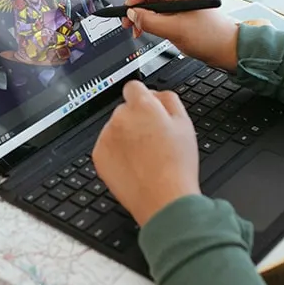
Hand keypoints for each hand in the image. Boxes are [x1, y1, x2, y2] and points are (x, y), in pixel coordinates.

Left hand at [93, 81, 200, 225]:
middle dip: (135, 120)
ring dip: (125, 137)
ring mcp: (106, 137)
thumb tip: (156, 94)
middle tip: (153, 139)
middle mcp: (120, 117)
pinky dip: (116, 153)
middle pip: (124, 110)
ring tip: (145, 157)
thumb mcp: (185, 124)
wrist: (162, 198)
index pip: (133, 86)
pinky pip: (106, 147)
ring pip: (115, 129)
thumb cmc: (176, 164)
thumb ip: (168, 100)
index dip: (142, 97)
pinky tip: (133, 165)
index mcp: (142, 106)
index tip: (147, 108)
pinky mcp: (98, 156)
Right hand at [123, 0, 239, 70]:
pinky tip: (145, 28)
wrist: (226, 48)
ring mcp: (180, 0)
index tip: (130, 7)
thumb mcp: (175, 30)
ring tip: (136, 27)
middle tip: (129, 19)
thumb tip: (133, 15)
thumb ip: (150, 21)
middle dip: (137, 3)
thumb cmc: (211, 36)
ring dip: (142, 13)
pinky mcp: (179, 11)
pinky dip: (149, 18)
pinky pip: (159, 9)